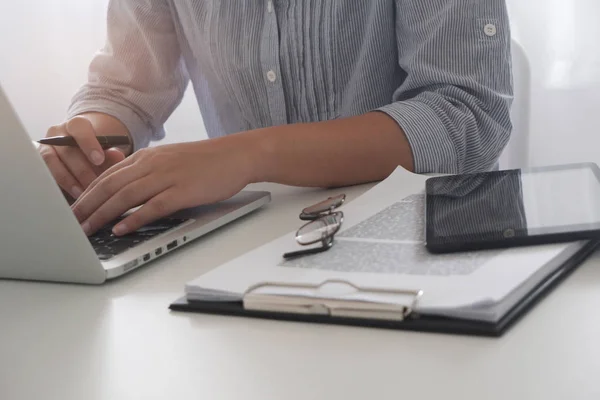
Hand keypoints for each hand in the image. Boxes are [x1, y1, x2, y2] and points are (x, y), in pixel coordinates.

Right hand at [40, 114, 129, 198]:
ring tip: (82, 193)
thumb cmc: (98, 150)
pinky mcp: (39, 162)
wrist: (84, 152)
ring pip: (52, 162)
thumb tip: (117, 155)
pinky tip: (71, 195)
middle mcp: (57, 133)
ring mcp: (46, 147)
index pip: (79, 127)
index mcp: (76, 124)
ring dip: (68, 180)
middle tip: (94, 185)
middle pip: (66, 150)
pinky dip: (58, 185)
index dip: (88, 143)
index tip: (99, 160)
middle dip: (82, 170)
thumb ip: (112, 152)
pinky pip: (45, 173)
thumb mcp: (108, 150)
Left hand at [71, 136, 258, 235]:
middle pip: (110, 186)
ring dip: (103, 214)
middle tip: (70, 223)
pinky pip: (153, 206)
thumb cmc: (208, 161)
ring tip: (87, 230)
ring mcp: (168, 176)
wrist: (237, 155)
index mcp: (148, 157)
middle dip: (87, 206)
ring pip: (126, 196)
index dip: (87, 193)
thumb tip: (129, 193)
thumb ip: (150, 172)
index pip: (108, 175)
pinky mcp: (183, 190)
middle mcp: (153, 164)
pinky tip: (121, 228)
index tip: (75, 209)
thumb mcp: (172, 161)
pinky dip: (134, 218)